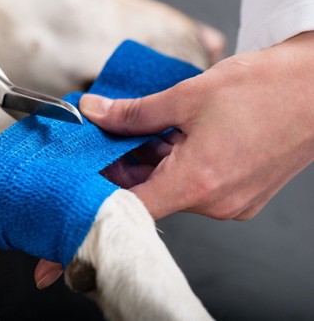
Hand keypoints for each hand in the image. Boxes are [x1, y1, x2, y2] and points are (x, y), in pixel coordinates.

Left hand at [34, 31, 313, 288]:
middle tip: (112, 130)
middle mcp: (215, 203)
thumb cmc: (268, 88)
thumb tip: (95, 113)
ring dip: (151, 160)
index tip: (61, 241)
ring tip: (157, 122)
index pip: (125, 213)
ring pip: (169, 188)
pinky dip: (176, 162)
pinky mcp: (242, 194)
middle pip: (144, 195)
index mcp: (196, 184)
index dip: (88, 221)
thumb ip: (133, 112)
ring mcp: (231, 202)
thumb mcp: (188, 95)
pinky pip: (193, 185)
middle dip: (123, 165)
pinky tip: (178, 132)